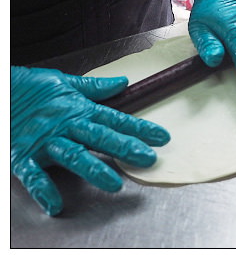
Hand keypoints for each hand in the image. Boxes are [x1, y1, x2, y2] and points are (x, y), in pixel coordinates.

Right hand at [11, 66, 170, 215]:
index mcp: (78, 109)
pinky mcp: (22, 156)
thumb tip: (123, 82)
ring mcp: (45, 143)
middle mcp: (65, 126)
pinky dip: (44, 191)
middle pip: (100, 137)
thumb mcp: (65, 82)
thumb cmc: (30, 87)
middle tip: (147, 158)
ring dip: (94, 170)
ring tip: (113, 184)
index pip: (115, 119)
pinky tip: (55, 205)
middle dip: (125, 148)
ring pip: (73, 156)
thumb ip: (96, 87)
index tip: (161, 137)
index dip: (140, 128)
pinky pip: (34, 176)